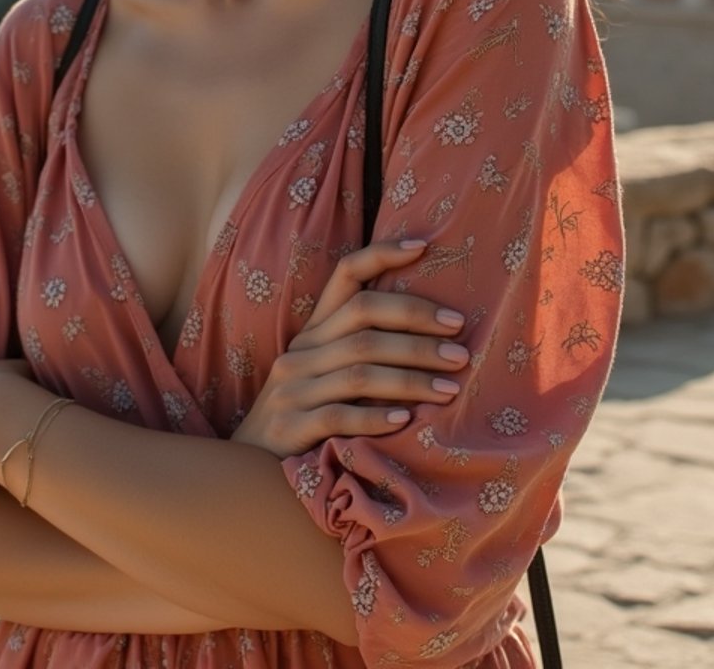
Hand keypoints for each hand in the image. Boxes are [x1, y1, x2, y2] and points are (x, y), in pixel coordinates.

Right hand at [232, 239, 468, 456]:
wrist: (252, 466)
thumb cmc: (309, 413)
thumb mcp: (328, 371)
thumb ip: (364, 348)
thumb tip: (436, 332)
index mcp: (315, 329)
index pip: (345, 274)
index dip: (381, 254)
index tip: (423, 247)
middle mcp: (303, 349)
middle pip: (363, 320)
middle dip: (416, 326)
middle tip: (460, 342)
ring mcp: (293, 387)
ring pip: (359, 371)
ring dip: (411, 378)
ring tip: (451, 387)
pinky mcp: (291, 426)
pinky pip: (338, 416)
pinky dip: (375, 418)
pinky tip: (407, 421)